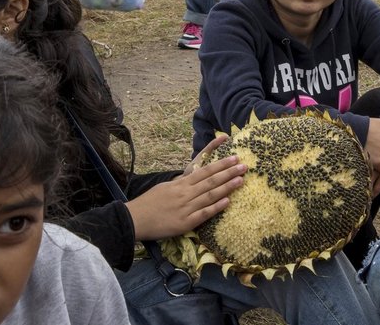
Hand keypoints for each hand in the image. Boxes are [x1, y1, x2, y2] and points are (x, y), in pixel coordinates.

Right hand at [127, 136, 245, 239]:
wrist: (135, 219)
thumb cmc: (150, 203)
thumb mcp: (165, 187)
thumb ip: (181, 183)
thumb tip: (193, 177)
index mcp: (180, 183)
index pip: (204, 169)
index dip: (220, 163)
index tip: (233, 157)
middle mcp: (185, 193)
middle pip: (210, 180)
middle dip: (228, 172)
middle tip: (244, 166)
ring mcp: (186, 207)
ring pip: (210, 195)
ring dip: (227, 187)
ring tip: (241, 180)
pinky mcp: (185, 223)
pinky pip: (204, 214)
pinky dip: (216, 207)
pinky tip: (228, 202)